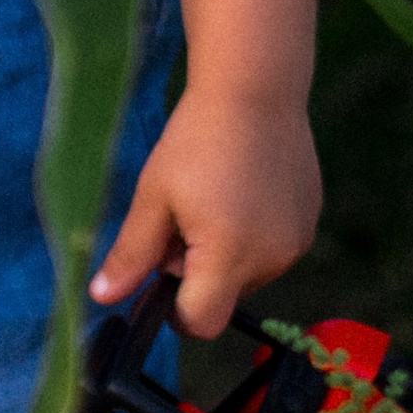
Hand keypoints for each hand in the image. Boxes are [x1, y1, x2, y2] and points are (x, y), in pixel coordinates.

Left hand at [88, 89, 321, 340]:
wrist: (254, 89)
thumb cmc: (195, 141)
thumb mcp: (153, 198)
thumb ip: (131, 255)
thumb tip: (102, 297)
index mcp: (228, 257)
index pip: (201, 323)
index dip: (173, 311)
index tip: (159, 276)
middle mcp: (272, 259)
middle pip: (224, 297)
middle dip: (196, 273)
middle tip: (181, 219)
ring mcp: (296, 242)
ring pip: (248, 274)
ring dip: (224, 254)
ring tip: (212, 199)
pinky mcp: (310, 222)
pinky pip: (272, 249)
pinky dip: (251, 235)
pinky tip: (239, 189)